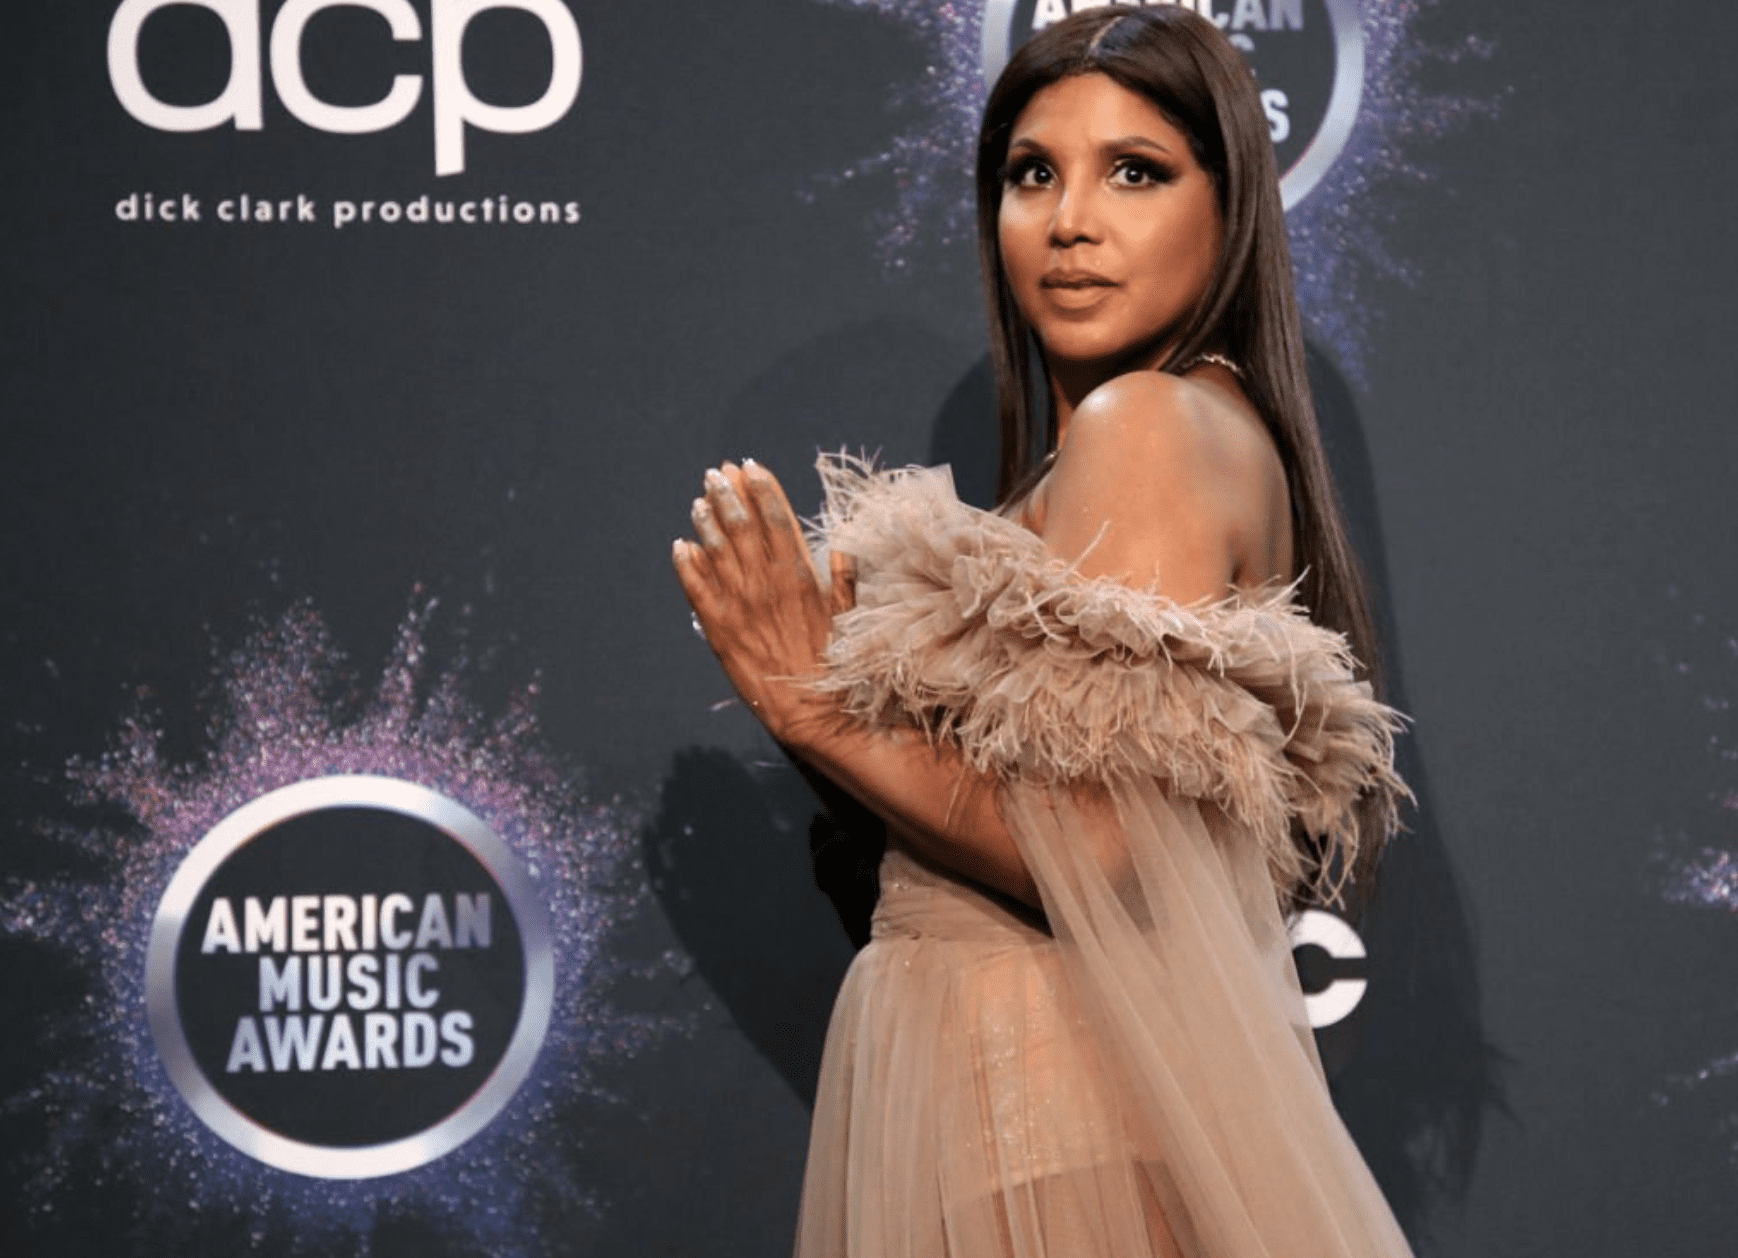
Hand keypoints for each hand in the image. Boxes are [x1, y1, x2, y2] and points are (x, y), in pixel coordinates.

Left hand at [672, 460, 853, 747]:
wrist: (811, 712)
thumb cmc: (835, 666)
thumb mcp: (849, 618)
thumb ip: (845, 580)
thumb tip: (841, 546)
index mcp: (801, 576)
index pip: (778, 518)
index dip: (762, 489)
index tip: (751, 466)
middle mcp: (768, 584)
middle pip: (743, 526)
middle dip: (729, 494)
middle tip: (717, 472)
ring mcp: (741, 604)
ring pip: (717, 550)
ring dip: (706, 521)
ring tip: (700, 500)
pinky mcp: (719, 629)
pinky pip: (696, 589)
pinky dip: (686, 564)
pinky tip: (681, 545)